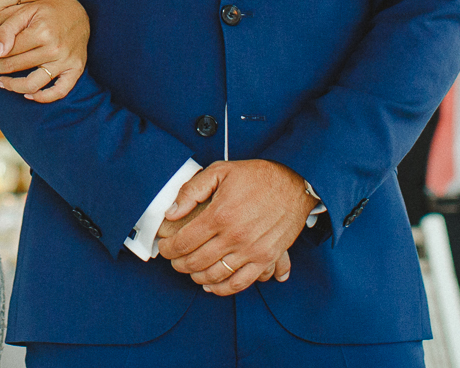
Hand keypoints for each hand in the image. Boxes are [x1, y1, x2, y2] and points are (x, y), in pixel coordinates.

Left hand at [0, 0, 87, 101]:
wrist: (79, 13)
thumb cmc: (49, 11)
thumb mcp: (27, 10)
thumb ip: (8, 28)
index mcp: (42, 32)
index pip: (10, 50)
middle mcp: (55, 49)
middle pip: (18, 66)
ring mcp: (66, 61)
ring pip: (34, 83)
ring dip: (13, 86)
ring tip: (1, 82)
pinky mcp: (76, 69)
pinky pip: (60, 91)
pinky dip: (43, 97)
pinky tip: (28, 94)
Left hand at [156, 160, 314, 296]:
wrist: (295, 185)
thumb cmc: (257, 176)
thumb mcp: (221, 171)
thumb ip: (192, 190)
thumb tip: (172, 212)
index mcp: (220, 214)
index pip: (184, 242)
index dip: (169, 249)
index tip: (164, 248)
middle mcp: (234, 236)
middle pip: (196, 261)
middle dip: (179, 264)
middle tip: (174, 260)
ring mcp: (251, 250)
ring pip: (215, 275)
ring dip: (197, 277)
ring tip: (190, 271)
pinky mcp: (265, 258)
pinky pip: (240, 283)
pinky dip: (222, 288)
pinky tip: (211, 284)